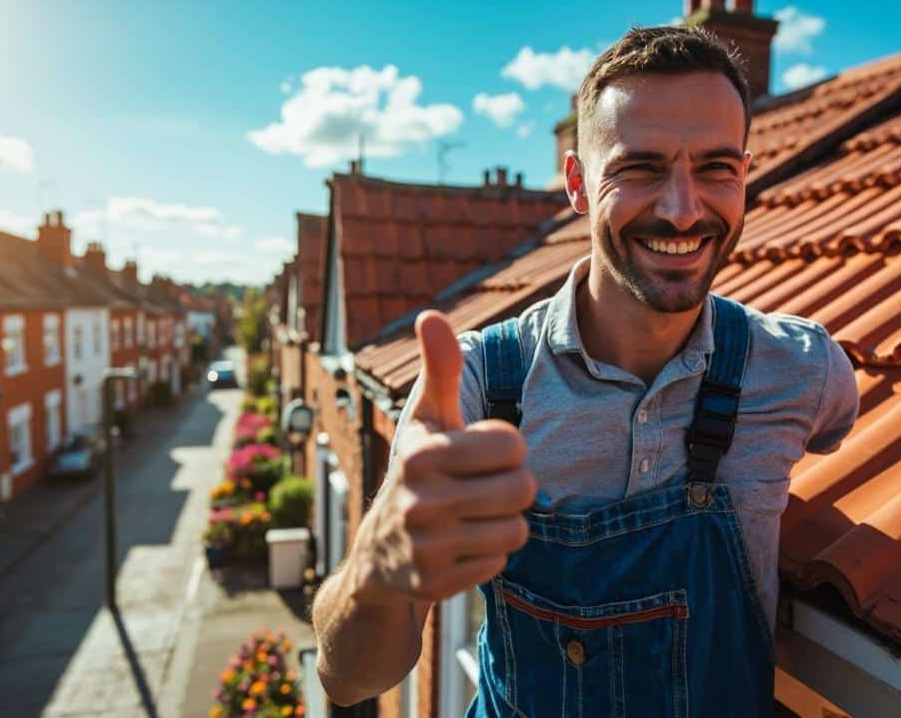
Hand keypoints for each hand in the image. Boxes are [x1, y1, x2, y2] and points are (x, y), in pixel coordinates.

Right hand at [348, 310, 535, 605]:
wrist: (377, 554)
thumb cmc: (419, 469)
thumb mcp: (425, 419)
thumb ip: (439, 368)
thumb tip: (431, 316)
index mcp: (421, 454)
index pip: (513, 445)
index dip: (506, 449)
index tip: (480, 454)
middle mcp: (419, 502)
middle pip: (522, 489)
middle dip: (512, 487)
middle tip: (484, 489)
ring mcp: (424, 547)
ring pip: (516, 530)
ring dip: (504, 523)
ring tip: (474, 516)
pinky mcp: (433, 585)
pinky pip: (498, 564)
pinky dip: (487, 555)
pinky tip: (461, 546)